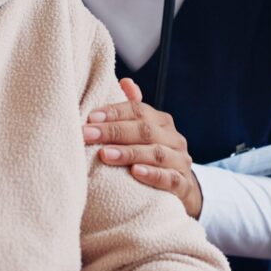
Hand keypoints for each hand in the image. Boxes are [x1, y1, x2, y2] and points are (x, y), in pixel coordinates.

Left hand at [83, 78, 202, 217]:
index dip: (114, 112)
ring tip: (105, 154)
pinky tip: (135, 172)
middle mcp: (173, 138)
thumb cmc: (151, 155)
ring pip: (156, 153)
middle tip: (88, 135)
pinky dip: (152, 174)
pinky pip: (169, 178)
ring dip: (129, 153)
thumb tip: (125, 81)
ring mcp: (180, 161)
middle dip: (113, 131)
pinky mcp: (183, 185)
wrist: (180, 189)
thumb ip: (133, 109)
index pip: (138, 110)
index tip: (90, 117)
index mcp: (161, 121)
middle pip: (144, 130)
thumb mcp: (142, 131)